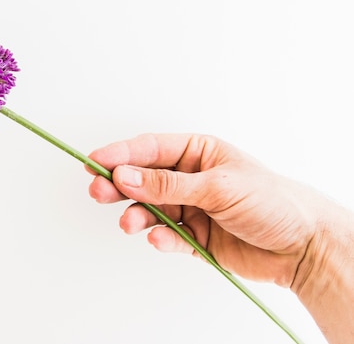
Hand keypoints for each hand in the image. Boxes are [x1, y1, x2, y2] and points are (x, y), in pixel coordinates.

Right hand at [87, 133, 326, 287]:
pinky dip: (160, 238)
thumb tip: (126, 176)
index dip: (120, 154)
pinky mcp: (195, 237)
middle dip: (119, 185)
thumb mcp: (217, 187)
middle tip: (99, 191)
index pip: (150, 149)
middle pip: (143, 178)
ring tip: (129, 223)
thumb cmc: (272, 202)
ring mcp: (191, 208)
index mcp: (197, 153)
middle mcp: (190, 178)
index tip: (93, 161)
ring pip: (151, 208)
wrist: (303, 247)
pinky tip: (159, 238)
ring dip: (137, 215)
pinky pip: (168, 235)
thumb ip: (168, 184)